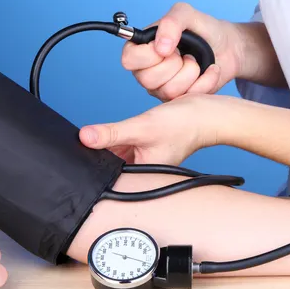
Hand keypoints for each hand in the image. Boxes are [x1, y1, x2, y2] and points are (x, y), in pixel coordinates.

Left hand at [79, 94, 217, 164]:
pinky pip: (129, 145)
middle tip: (98, 137)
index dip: (92, 159)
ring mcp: (146, 158)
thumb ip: (112, 133)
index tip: (81, 147)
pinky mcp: (149, 147)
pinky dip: (125, 138)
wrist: (208, 114)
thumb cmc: (185, 125)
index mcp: (143, 173)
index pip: (107, 170)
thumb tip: (85, 137)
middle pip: (111, 162)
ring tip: (122, 133)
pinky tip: (131, 130)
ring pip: (119, 153)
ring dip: (114, 142)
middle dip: (101, 150)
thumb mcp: (143, 127)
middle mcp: (144, 169)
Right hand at [123, 3, 244, 100]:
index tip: (167, 47)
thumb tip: (160, 47)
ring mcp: (163, 88)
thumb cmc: (203, 29)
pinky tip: (210, 70)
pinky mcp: (182, 100)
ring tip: (195, 61)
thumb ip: (171, 22)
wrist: (228, 46)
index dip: (149, 55)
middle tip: (184, 53)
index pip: (128, 60)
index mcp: (140, 50)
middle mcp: (147, 71)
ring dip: (190, 72)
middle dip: (173, 64)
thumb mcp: (186, 14)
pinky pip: (189, 97)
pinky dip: (206, 81)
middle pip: (147, 80)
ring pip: (168, 92)